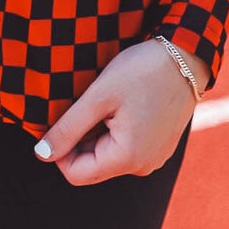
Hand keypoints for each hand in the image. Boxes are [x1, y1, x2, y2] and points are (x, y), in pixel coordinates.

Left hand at [35, 38, 208, 186]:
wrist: (187, 54)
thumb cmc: (142, 71)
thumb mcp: (99, 96)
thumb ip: (68, 128)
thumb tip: (41, 154)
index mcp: (128, 159)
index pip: (76, 174)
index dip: (59, 150)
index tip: (60, 118)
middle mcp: (143, 166)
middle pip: (93, 165)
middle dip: (81, 138)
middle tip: (86, 102)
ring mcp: (154, 157)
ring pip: (109, 154)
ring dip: (98, 131)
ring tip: (108, 99)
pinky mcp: (160, 146)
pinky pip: (127, 146)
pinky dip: (116, 129)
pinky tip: (122, 102)